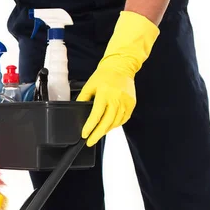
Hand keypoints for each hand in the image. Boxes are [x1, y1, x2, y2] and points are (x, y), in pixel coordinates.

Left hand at [77, 11, 159, 146]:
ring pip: (115, 123)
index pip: (96, 115)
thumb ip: (82, 98)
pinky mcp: (131, 104)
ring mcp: (126, 103)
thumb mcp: (89, 86)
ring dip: (105, 130)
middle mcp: (117, 99)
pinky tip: (108, 127)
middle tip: (89, 142)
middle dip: (97, 135)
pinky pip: (123, 119)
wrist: (122, 67)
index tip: (84, 135)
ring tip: (97, 135)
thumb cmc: (104, 75)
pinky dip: (115, 125)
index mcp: (105, 94)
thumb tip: (77, 111)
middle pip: (107, 123)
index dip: (90, 126)